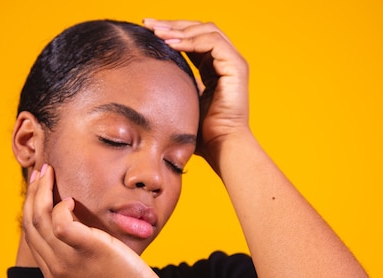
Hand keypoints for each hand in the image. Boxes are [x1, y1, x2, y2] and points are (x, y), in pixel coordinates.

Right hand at [22, 165, 165, 277]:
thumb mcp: (88, 275)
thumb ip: (74, 257)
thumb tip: (73, 230)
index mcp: (52, 274)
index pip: (31, 235)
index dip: (30, 207)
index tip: (37, 189)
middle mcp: (54, 268)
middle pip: (31, 223)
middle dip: (32, 193)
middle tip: (40, 172)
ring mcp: (67, 260)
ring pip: (40, 218)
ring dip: (41, 190)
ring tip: (49, 173)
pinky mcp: (86, 249)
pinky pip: (60, 222)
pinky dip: (60, 207)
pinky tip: (70, 200)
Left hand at [143, 19, 250, 155]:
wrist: (220, 147)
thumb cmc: (202, 134)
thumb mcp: (181, 102)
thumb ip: (173, 86)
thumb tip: (149, 80)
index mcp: (213, 68)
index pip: (191, 39)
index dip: (170, 32)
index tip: (146, 30)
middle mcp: (225, 61)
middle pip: (198, 29)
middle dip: (172, 24)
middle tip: (148, 24)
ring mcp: (233, 62)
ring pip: (206, 30)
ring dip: (179, 30)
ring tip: (156, 33)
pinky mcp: (236, 67)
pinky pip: (212, 42)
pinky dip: (190, 40)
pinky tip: (170, 44)